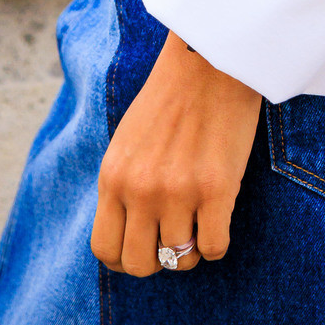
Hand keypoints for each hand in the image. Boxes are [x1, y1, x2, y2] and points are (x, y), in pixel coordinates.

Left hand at [91, 32, 261, 276]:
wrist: (208, 60)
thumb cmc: (171, 98)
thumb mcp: (127, 142)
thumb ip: (122, 185)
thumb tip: (127, 234)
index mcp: (113, 177)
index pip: (105, 250)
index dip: (125, 259)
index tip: (145, 249)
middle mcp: (139, 189)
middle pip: (139, 264)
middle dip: (158, 260)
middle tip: (175, 239)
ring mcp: (177, 191)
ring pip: (179, 259)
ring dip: (191, 250)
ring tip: (200, 222)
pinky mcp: (217, 189)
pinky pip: (213, 248)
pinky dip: (217, 244)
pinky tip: (219, 219)